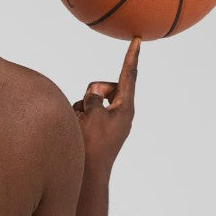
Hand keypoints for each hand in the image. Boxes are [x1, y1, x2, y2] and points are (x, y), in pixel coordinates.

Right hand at [73, 35, 139, 171]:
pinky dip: (78, 118)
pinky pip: (83, 113)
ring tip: (82, 129)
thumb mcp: (92, 113)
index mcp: (126, 108)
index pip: (129, 75)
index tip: (138, 40)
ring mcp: (108, 122)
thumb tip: (93, 97)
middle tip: (88, 111)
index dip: (131, 56)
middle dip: (91, 93)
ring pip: (89, 101)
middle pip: (102, 87)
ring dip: (81, 109)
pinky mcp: (98, 130)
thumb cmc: (93, 144)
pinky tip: (78, 134)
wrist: (88, 175)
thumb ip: (93, 97)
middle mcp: (120, 113)